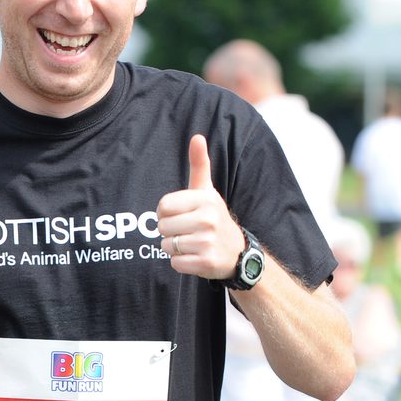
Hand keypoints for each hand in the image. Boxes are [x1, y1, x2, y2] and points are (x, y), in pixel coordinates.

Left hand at [155, 134, 243, 280]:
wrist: (238, 252)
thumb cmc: (214, 217)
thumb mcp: (207, 191)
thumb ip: (200, 165)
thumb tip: (197, 137)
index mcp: (205, 200)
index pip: (162, 206)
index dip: (166, 213)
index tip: (181, 214)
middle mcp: (208, 220)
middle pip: (162, 227)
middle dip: (170, 231)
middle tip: (188, 231)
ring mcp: (207, 242)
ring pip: (166, 246)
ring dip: (174, 248)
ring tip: (192, 243)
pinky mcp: (206, 263)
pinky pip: (174, 263)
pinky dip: (181, 263)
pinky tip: (196, 256)